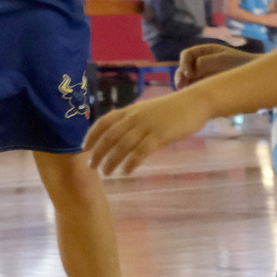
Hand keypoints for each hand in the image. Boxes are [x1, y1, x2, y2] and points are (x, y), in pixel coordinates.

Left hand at [85, 89, 209, 174]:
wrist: (193, 103)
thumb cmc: (170, 109)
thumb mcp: (146, 111)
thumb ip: (132, 121)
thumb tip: (118, 136)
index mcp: (129, 110)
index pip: (103, 122)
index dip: (91, 135)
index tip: (83, 148)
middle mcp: (134, 117)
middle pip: (110, 136)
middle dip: (98, 152)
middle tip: (91, 166)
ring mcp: (146, 126)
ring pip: (123, 145)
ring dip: (112, 160)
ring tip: (106, 173)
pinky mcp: (159, 135)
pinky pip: (141, 151)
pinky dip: (131, 162)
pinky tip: (126, 171)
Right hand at [175, 43, 255, 87]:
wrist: (257, 77)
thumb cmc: (241, 64)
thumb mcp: (223, 60)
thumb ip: (206, 62)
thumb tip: (190, 72)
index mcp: (205, 52)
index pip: (187, 55)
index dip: (184, 63)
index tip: (188, 73)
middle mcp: (202, 63)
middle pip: (184, 68)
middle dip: (180, 76)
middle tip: (180, 86)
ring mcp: (204, 76)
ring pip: (187, 81)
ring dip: (184, 86)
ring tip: (184, 93)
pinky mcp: (207, 88)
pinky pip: (195, 90)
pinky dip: (192, 93)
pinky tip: (193, 98)